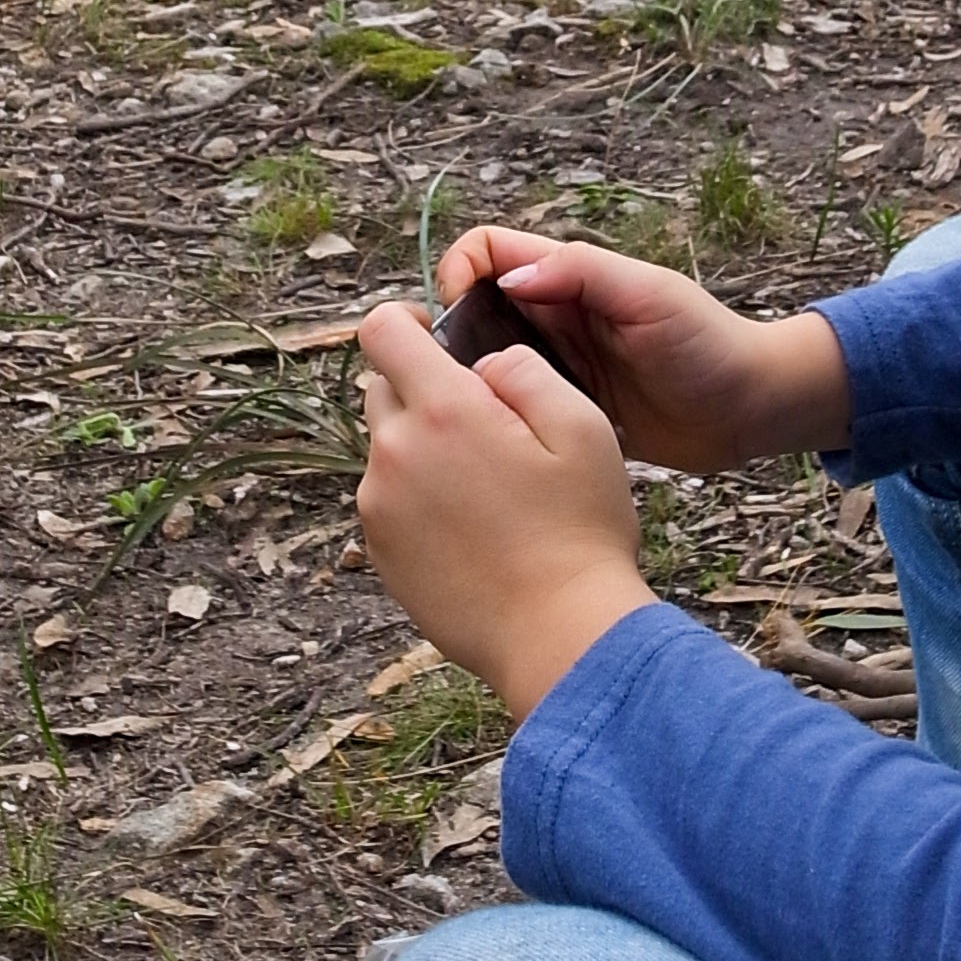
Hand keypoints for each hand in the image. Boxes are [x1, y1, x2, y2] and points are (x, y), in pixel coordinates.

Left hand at [355, 302, 653, 717]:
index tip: (437, 340)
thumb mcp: (581, 427)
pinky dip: (419, 499)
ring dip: (423, 449)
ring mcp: (379, 507)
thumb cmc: (580, 533)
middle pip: (382, 388)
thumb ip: (523, 371)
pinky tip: (473, 529)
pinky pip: (389, 500)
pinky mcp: (380, 553)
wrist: (560, 637)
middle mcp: (394, 453)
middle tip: (485, 427)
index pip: (382, 330)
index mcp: (442, 410)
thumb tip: (484, 364)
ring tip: (487, 490)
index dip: (408, 323)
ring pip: (387, 448)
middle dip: (424, 391)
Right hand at [428, 228, 848, 476]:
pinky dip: (499, 415)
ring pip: (488, 359)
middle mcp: (555, 315)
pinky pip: (517, 404)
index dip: (458, 271)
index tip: (456, 316)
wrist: (751, 409)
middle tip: (451, 378)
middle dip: (450, 334)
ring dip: (471, 379)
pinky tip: (496, 442)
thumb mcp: (650, 296)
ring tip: (469, 414)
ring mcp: (560, 363)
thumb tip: (509, 278)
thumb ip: (584, 274)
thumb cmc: (709, 343)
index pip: (487, 252)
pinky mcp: (568, 407)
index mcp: (568, 276)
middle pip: (474, 308)